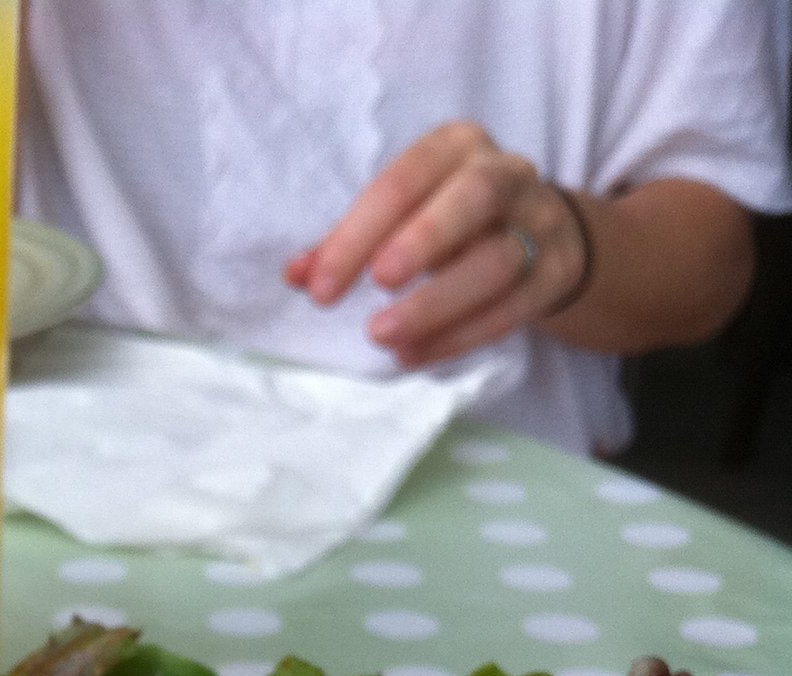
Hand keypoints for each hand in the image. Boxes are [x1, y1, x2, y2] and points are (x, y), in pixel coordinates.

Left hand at [284, 121, 590, 366]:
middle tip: (378, 286)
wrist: (539, 232)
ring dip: (438, 303)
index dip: (359, 233)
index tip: (318, 288)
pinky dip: (459, 337)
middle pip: (474, 198)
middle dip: (423, 241)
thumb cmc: (449, 220)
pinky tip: (413, 355)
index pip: (405, 180)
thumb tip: (294, 276)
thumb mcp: (401, 217)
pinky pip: (513, 308)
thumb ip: (347, 244)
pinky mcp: (555, 272)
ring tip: (383, 336)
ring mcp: (539, 222)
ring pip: (499, 261)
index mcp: (456, 146)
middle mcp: (506, 173)